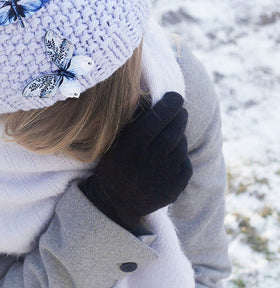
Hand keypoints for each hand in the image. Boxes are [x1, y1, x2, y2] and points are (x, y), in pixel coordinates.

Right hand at [81, 92, 192, 230]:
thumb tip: (151, 98)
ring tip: (171, 135)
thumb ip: (133, 122)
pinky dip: (181, 155)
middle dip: (180, 116)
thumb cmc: (115, 165)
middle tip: (179, 110)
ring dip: (180, 136)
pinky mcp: (175, 187)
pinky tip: (171, 155)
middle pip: (175, 130)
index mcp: (133, 145)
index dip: (170, 104)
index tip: (175, 96)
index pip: (158, 117)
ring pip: (182, 146)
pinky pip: (185, 163)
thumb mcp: (116, 142)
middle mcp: (151, 159)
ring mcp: (165, 175)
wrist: (116, 202)